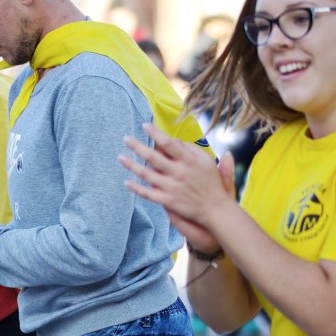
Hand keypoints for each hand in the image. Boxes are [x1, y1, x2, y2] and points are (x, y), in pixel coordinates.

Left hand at [119, 124, 235, 233]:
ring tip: (120, 157)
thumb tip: (172, 140)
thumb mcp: (206, 160)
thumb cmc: (211, 181)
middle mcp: (178, 173)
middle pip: (153, 157)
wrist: (215, 209)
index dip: (156, 134)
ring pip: (147, 174)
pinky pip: (148, 193)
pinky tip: (126, 182)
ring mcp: (172, 187)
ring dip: (132, 165)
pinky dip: (136, 188)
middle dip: (137, 147)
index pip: (169, 144)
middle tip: (126, 139)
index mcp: (188, 160)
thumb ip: (189, 148)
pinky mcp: (168, 201)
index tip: (145, 126)